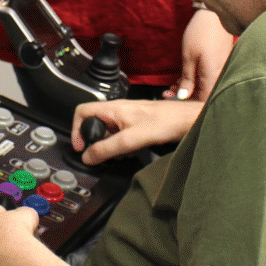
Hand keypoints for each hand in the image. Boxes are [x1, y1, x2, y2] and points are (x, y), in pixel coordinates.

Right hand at [70, 98, 200, 164]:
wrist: (188, 121)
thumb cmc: (166, 122)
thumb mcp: (131, 139)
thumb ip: (107, 149)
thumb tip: (88, 157)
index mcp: (113, 108)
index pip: (82, 112)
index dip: (76, 129)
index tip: (81, 147)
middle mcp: (118, 110)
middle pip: (95, 125)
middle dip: (98, 142)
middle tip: (106, 154)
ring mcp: (128, 117)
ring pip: (109, 132)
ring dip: (113, 146)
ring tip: (124, 153)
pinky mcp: (138, 124)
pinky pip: (122, 135)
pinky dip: (124, 145)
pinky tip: (135, 150)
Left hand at [165, 8, 233, 100]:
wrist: (216, 15)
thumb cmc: (202, 33)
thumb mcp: (189, 57)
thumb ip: (187, 79)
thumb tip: (183, 97)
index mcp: (213, 76)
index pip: (203, 101)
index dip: (186, 104)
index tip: (170, 100)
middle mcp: (220, 76)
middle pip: (203, 96)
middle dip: (184, 96)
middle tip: (168, 93)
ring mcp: (221, 70)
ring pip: (204, 87)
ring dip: (188, 88)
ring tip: (172, 85)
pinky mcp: (219, 65)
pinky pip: (207, 78)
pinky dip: (194, 80)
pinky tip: (183, 78)